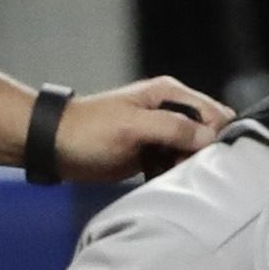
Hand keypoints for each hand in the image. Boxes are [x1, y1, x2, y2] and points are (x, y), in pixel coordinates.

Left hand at [50, 77, 229, 182]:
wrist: (54, 148)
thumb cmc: (85, 131)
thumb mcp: (131, 126)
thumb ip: (173, 127)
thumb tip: (209, 137)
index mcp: (169, 94)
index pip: (215, 113)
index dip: (213, 135)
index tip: (197, 154)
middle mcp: (170, 109)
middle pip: (210, 132)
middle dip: (203, 151)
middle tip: (183, 165)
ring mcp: (163, 131)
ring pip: (197, 148)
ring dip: (190, 162)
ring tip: (172, 171)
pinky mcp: (155, 150)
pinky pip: (180, 160)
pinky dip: (178, 170)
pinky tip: (166, 175)